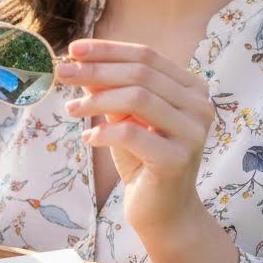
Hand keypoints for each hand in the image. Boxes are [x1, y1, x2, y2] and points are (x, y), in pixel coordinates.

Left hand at [55, 39, 213, 239]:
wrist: (164, 213)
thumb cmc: (143, 161)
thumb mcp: (123, 118)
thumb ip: (109, 89)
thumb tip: (79, 61)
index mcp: (192, 89)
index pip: (147, 56)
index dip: (108, 50)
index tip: (73, 49)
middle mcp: (200, 107)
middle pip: (141, 73)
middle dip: (96, 70)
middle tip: (63, 73)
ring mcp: (192, 133)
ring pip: (138, 98)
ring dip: (97, 100)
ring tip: (71, 109)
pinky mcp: (177, 159)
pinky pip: (131, 134)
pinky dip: (104, 133)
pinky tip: (88, 139)